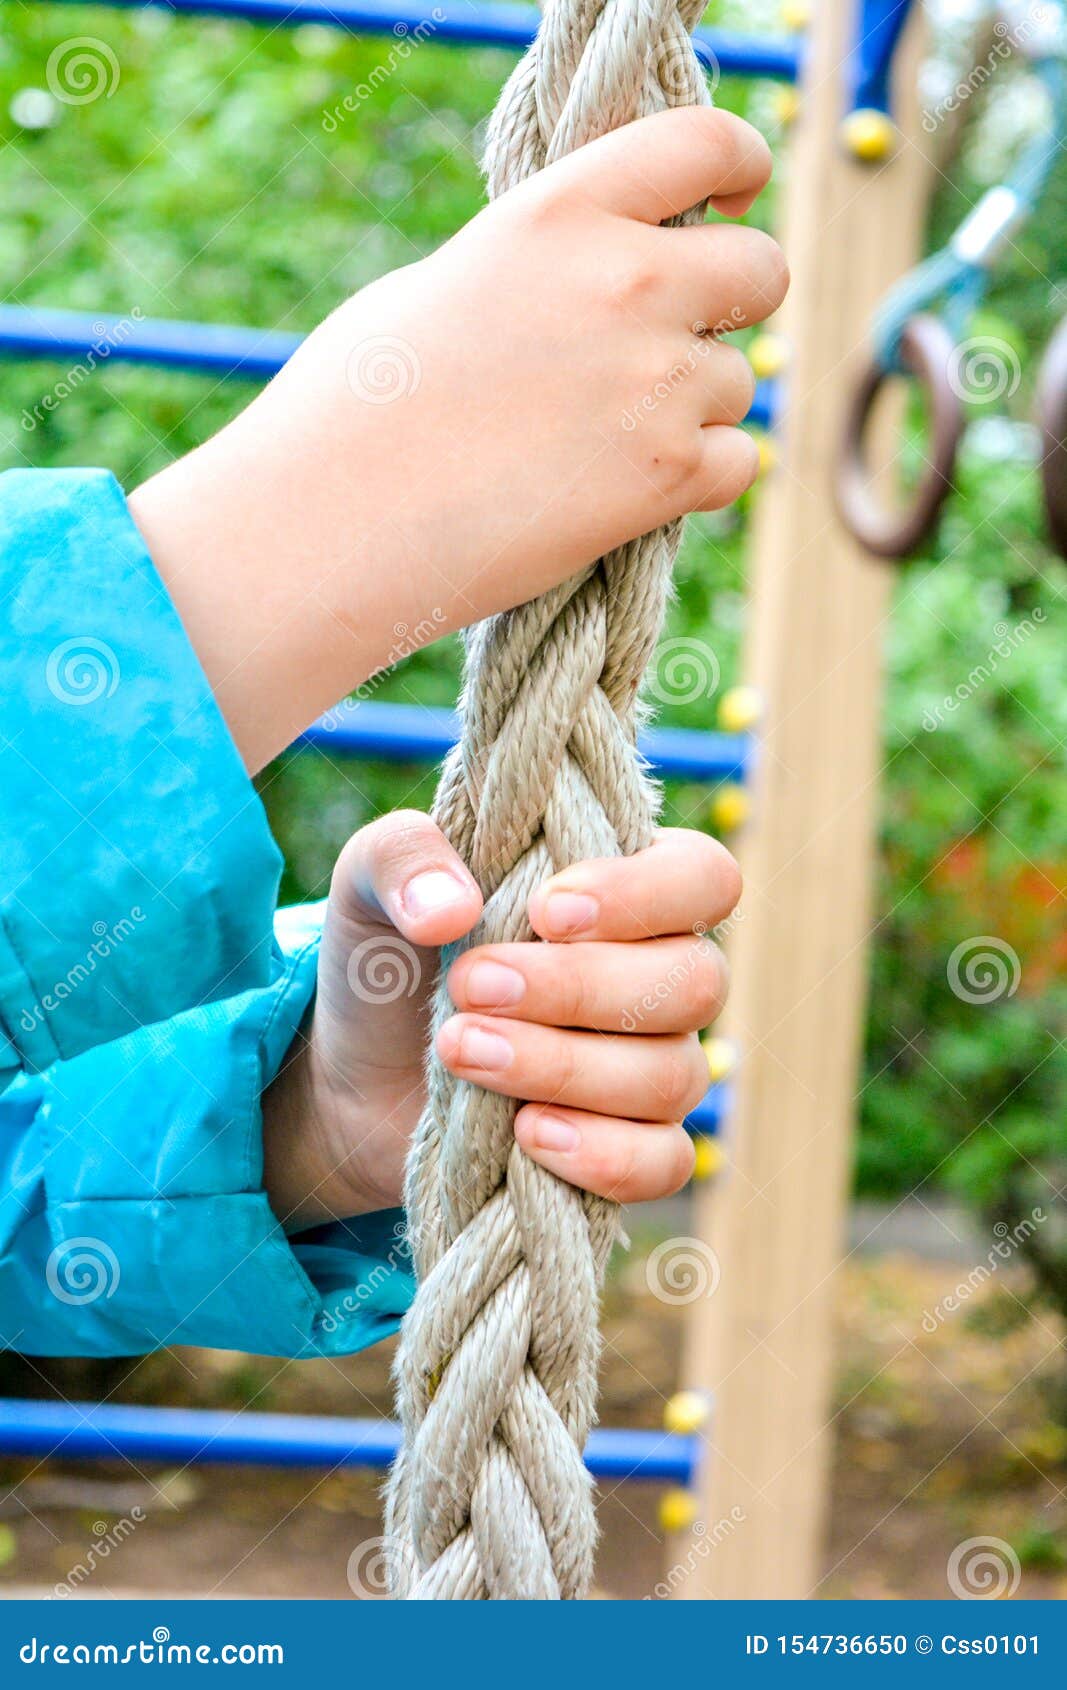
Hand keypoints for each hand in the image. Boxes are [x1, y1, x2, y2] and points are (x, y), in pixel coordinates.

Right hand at [129, 106, 786, 769]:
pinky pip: (739, 461)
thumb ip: (547, 263)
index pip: (707, 140)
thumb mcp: (449, 284)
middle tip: (687, 334)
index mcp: (561, 212)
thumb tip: (604, 267)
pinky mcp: (665, 477)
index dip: (740, 164)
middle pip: (762, 268)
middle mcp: (624, 282)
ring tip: (606, 437)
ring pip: (741, 380)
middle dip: (738, 299)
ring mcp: (653, 382)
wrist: (332, 526)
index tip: (733, 196)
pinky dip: (702, 476)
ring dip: (697, 406)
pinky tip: (635, 486)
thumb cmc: (356, 408)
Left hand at [262, 811, 739, 1230]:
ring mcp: (655, 1069)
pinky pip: (664, 1163)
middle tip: (471, 985)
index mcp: (627, 893)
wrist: (353, 1076)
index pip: (702, 878)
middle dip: (578, 987)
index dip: (643, 895)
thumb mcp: (370, 887)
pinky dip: (602, 1154)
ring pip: (673, 1074)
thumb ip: (401, 860)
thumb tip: (450, 907)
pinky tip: (527, 1134)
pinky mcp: (630, 1150)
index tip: (545, 913)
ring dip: (564, 1065)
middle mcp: (661, 979)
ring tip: (463, 1050)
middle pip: (694, 983)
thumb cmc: (390, 960)